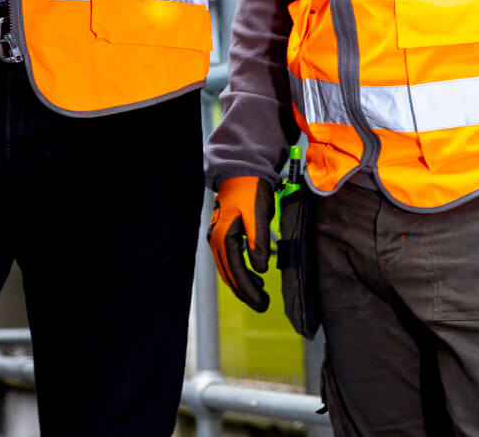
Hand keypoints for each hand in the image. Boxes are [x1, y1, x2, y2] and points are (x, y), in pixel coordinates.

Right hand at [209, 175, 274, 311]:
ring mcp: (218, 237)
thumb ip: (258, 243)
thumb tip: (259, 270)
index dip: (248, 290)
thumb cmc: (251, 191)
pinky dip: (241, 271)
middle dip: (245, 292)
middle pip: (229, 274)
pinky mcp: (225, 234)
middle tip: (262, 306)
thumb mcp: (258, 216)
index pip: (235, 271)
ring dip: (243, 284)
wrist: (242, 172)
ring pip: (228, 269)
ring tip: (261, 296)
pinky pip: (230, 259)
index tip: (261, 303)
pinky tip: (255, 277)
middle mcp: (216, 240)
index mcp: (224, 237)